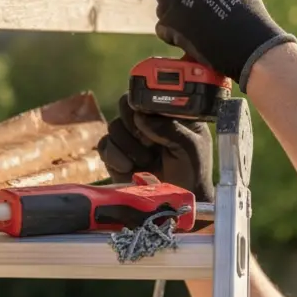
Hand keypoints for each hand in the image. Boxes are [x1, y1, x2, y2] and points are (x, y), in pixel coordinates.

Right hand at [97, 93, 214, 202]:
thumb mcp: (190, 147)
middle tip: (145, 140)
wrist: (175, 202)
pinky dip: (115, 156)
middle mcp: (147, 122)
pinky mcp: (116, 155)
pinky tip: (129, 167)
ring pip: (114, 126)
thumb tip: (141, 117)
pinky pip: (104, 145)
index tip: (147, 119)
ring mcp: (130, 138)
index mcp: (167, 113)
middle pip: (125, 104)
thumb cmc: (191, 172)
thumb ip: (170, 129)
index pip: (149, 95)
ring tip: (146, 160)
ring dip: (128, 144)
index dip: (144, 104)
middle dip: (132, 124)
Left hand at [152, 0, 294, 90]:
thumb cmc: (249, 16)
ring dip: (172, 16)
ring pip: (162, 6)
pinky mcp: (170, 22)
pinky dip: (172, 35)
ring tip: (193, 26)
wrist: (249, 42)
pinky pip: (162, 27)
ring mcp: (175, 0)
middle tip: (179, 7)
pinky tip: (190, 38)